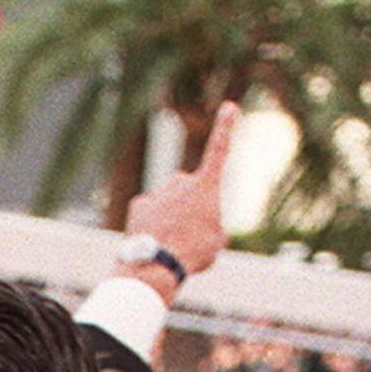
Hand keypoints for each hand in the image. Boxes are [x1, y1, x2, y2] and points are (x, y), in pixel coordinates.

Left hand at [120, 100, 237, 298]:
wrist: (158, 265)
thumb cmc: (194, 254)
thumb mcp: (217, 243)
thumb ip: (214, 227)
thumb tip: (205, 225)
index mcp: (206, 187)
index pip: (219, 151)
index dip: (225, 129)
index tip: (229, 106)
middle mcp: (182, 181)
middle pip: (190, 190)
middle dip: (191, 206)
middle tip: (191, 235)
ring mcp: (159, 191)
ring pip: (169, 202)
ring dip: (172, 218)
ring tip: (172, 242)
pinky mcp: (141, 203)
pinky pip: (151, 212)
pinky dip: (153, 224)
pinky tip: (154, 240)